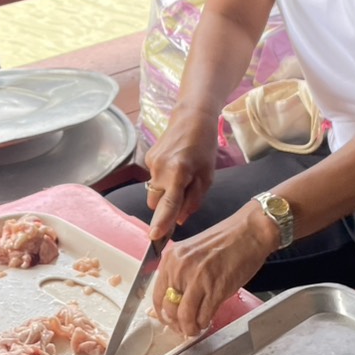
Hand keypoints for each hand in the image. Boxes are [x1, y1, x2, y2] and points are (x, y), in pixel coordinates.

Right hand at [142, 108, 220, 239]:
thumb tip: (180, 219)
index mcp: (178, 173)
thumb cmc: (204, 146)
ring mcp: (151, 163)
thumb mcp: (207, 177)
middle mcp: (160, 169)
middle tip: (183, 196)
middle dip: (165, 206)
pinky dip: (164, 179)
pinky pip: (154, 178)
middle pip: (155, 202)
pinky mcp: (148, 158)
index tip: (154, 238)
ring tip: (182, 176)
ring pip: (154, 190)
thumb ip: (193, 200)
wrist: (191, 116)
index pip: (168, 205)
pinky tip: (176, 166)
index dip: (161, 222)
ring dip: (165, 191)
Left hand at [151, 206, 277, 335]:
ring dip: (189, 328)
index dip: (163, 313)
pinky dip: (204, 323)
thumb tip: (175, 299)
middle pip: (169, 308)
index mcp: (172, 258)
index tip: (169, 320)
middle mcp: (180, 268)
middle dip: (176, 324)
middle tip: (184, 328)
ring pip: (185, 316)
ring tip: (195, 329)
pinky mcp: (216, 288)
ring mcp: (198, 279)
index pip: (158, 295)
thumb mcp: (193, 253)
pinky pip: (204, 315)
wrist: (249, 232)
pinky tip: (206, 322)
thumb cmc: (226, 241)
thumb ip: (181, 273)